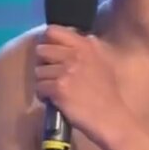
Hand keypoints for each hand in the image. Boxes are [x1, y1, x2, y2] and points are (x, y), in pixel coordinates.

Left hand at [34, 25, 132, 149]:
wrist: (110, 118)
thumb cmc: (107, 93)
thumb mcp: (103, 61)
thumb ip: (87, 48)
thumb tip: (72, 36)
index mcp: (86, 45)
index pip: (53, 31)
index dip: (47, 42)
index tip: (52, 55)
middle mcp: (75, 54)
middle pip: (41, 50)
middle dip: (43, 64)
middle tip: (52, 75)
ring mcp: (66, 71)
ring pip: (38, 71)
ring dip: (43, 81)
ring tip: (56, 90)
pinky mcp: (58, 88)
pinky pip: (39, 87)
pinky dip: (43, 95)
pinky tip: (54, 100)